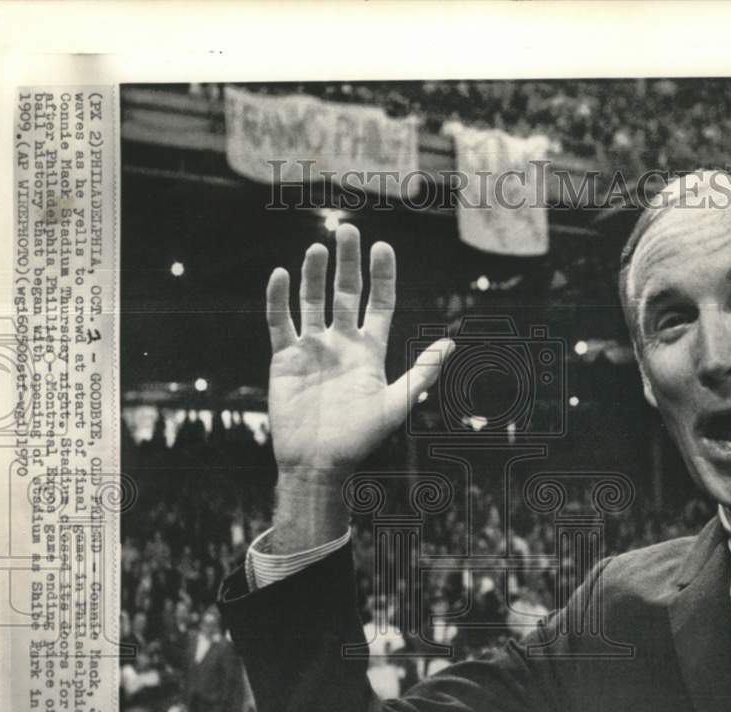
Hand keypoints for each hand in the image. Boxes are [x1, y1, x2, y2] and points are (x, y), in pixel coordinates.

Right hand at [265, 224, 453, 486]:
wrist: (317, 463)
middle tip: (347, 229)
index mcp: (370, 351)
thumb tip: (451, 343)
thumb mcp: (395, 404)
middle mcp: (341, 344)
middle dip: (348, 262)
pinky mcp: (284, 358)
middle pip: (346, 293)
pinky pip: (280, 321)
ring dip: (313, 274)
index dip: (381, 275)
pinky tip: (282, 275)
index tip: (382, 246)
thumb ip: (421, 373)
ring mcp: (312, 349)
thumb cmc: (359, 439)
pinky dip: (279, 298)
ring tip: (317, 247)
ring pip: (312, 301)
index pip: (379, 303)